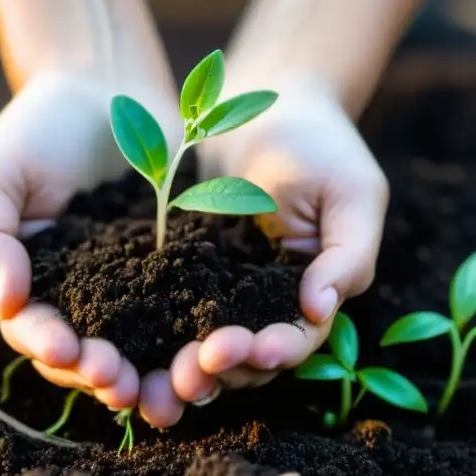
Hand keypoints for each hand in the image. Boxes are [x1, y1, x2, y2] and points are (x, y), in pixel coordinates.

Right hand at [0, 72, 181, 411]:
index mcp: (32, 286)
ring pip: (139, 345)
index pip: (32, 329)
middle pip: (86, 353)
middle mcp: (82, 299)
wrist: (107, 87)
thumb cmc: (37, 128)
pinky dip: (195, 336)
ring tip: (166, 389)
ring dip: (150, 373)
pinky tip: (210, 350)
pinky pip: (188, 310)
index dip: (46, 345)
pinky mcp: (180, 271)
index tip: (66, 351)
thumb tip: (4, 302)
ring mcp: (133, 289)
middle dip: (99, 373)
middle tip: (119, 384)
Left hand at [138, 76, 389, 426]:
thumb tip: (320, 308)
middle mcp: (263, 303)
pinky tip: (123, 335)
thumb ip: (347, 254)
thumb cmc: (322, 144)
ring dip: (181, 365)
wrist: (265, 101)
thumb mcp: (352, 193)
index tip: (252, 349)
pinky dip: (147, 328)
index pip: (298, 338)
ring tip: (156, 374)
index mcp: (311, 294)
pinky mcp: (178, 270)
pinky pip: (162, 307)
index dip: (277, 351)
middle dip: (221, 370)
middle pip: (245, 359)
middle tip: (189, 374)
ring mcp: (218, 290)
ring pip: (200, 346)